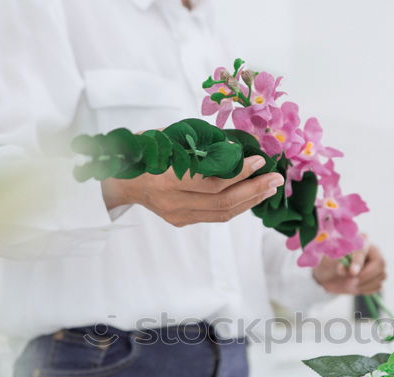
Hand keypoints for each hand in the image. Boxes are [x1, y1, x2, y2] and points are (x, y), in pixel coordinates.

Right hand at [100, 156, 282, 225]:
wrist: (119, 179)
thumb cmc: (144, 151)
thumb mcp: (166, 139)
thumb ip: (196, 144)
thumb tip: (234, 144)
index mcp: (166, 178)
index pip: (212, 182)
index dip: (239, 173)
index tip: (259, 160)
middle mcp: (172, 201)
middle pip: (222, 202)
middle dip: (254, 189)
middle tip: (275, 178)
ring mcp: (177, 215)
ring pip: (222, 213)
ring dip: (250, 200)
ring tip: (270, 188)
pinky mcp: (180, 221)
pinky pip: (215, 215)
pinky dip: (236, 205)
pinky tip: (251, 194)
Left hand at [312, 243, 386, 294]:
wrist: (328, 275)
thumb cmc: (330, 262)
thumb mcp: (330, 259)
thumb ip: (339, 261)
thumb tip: (346, 270)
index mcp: (362, 242)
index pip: (365, 250)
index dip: (358, 262)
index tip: (352, 272)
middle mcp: (373, 252)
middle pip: (380, 264)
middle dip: (366, 275)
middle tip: (352, 279)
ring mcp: (377, 266)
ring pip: (381, 275)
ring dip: (365, 283)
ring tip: (351, 283)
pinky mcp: (376, 279)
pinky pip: (378, 286)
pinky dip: (367, 289)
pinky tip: (356, 286)